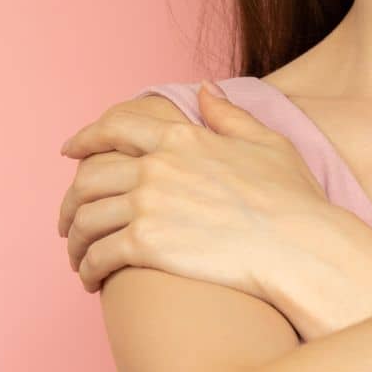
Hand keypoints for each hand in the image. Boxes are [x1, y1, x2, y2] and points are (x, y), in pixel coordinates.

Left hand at [57, 83, 371, 336]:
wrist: (303, 249)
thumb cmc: (296, 201)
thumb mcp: (269, 144)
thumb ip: (230, 116)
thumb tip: (204, 91)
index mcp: (181, 137)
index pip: (115, 128)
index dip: (86, 138)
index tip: (72, 151)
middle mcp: (156, 166)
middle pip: (88, 179)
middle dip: (70, 202)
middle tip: (68, 220)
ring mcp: (148, 205)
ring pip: (85, 220)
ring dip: (75, 241)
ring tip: (79, 258)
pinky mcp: (146, 246)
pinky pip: (97, 255)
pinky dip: (87, 268)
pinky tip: (92, 280)